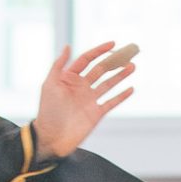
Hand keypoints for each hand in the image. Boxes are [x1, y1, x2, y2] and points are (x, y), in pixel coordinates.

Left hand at [29, 42, 136, 159]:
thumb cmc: (47, 111)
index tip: (113, 44)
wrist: (52, 137)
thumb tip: (68, 46)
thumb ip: (58, 65)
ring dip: (121, 75)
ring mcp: (90, 100)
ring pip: (109, 84)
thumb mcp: (50, 84)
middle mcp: (82, 87)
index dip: (99, 51)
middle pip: (101, 70)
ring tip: (132, 67)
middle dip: (114, 62)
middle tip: (128, 53)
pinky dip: (121, 96)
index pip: (87, 60)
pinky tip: (130, 88)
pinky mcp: (97, 113)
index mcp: (70, 78)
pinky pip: (111, 102)